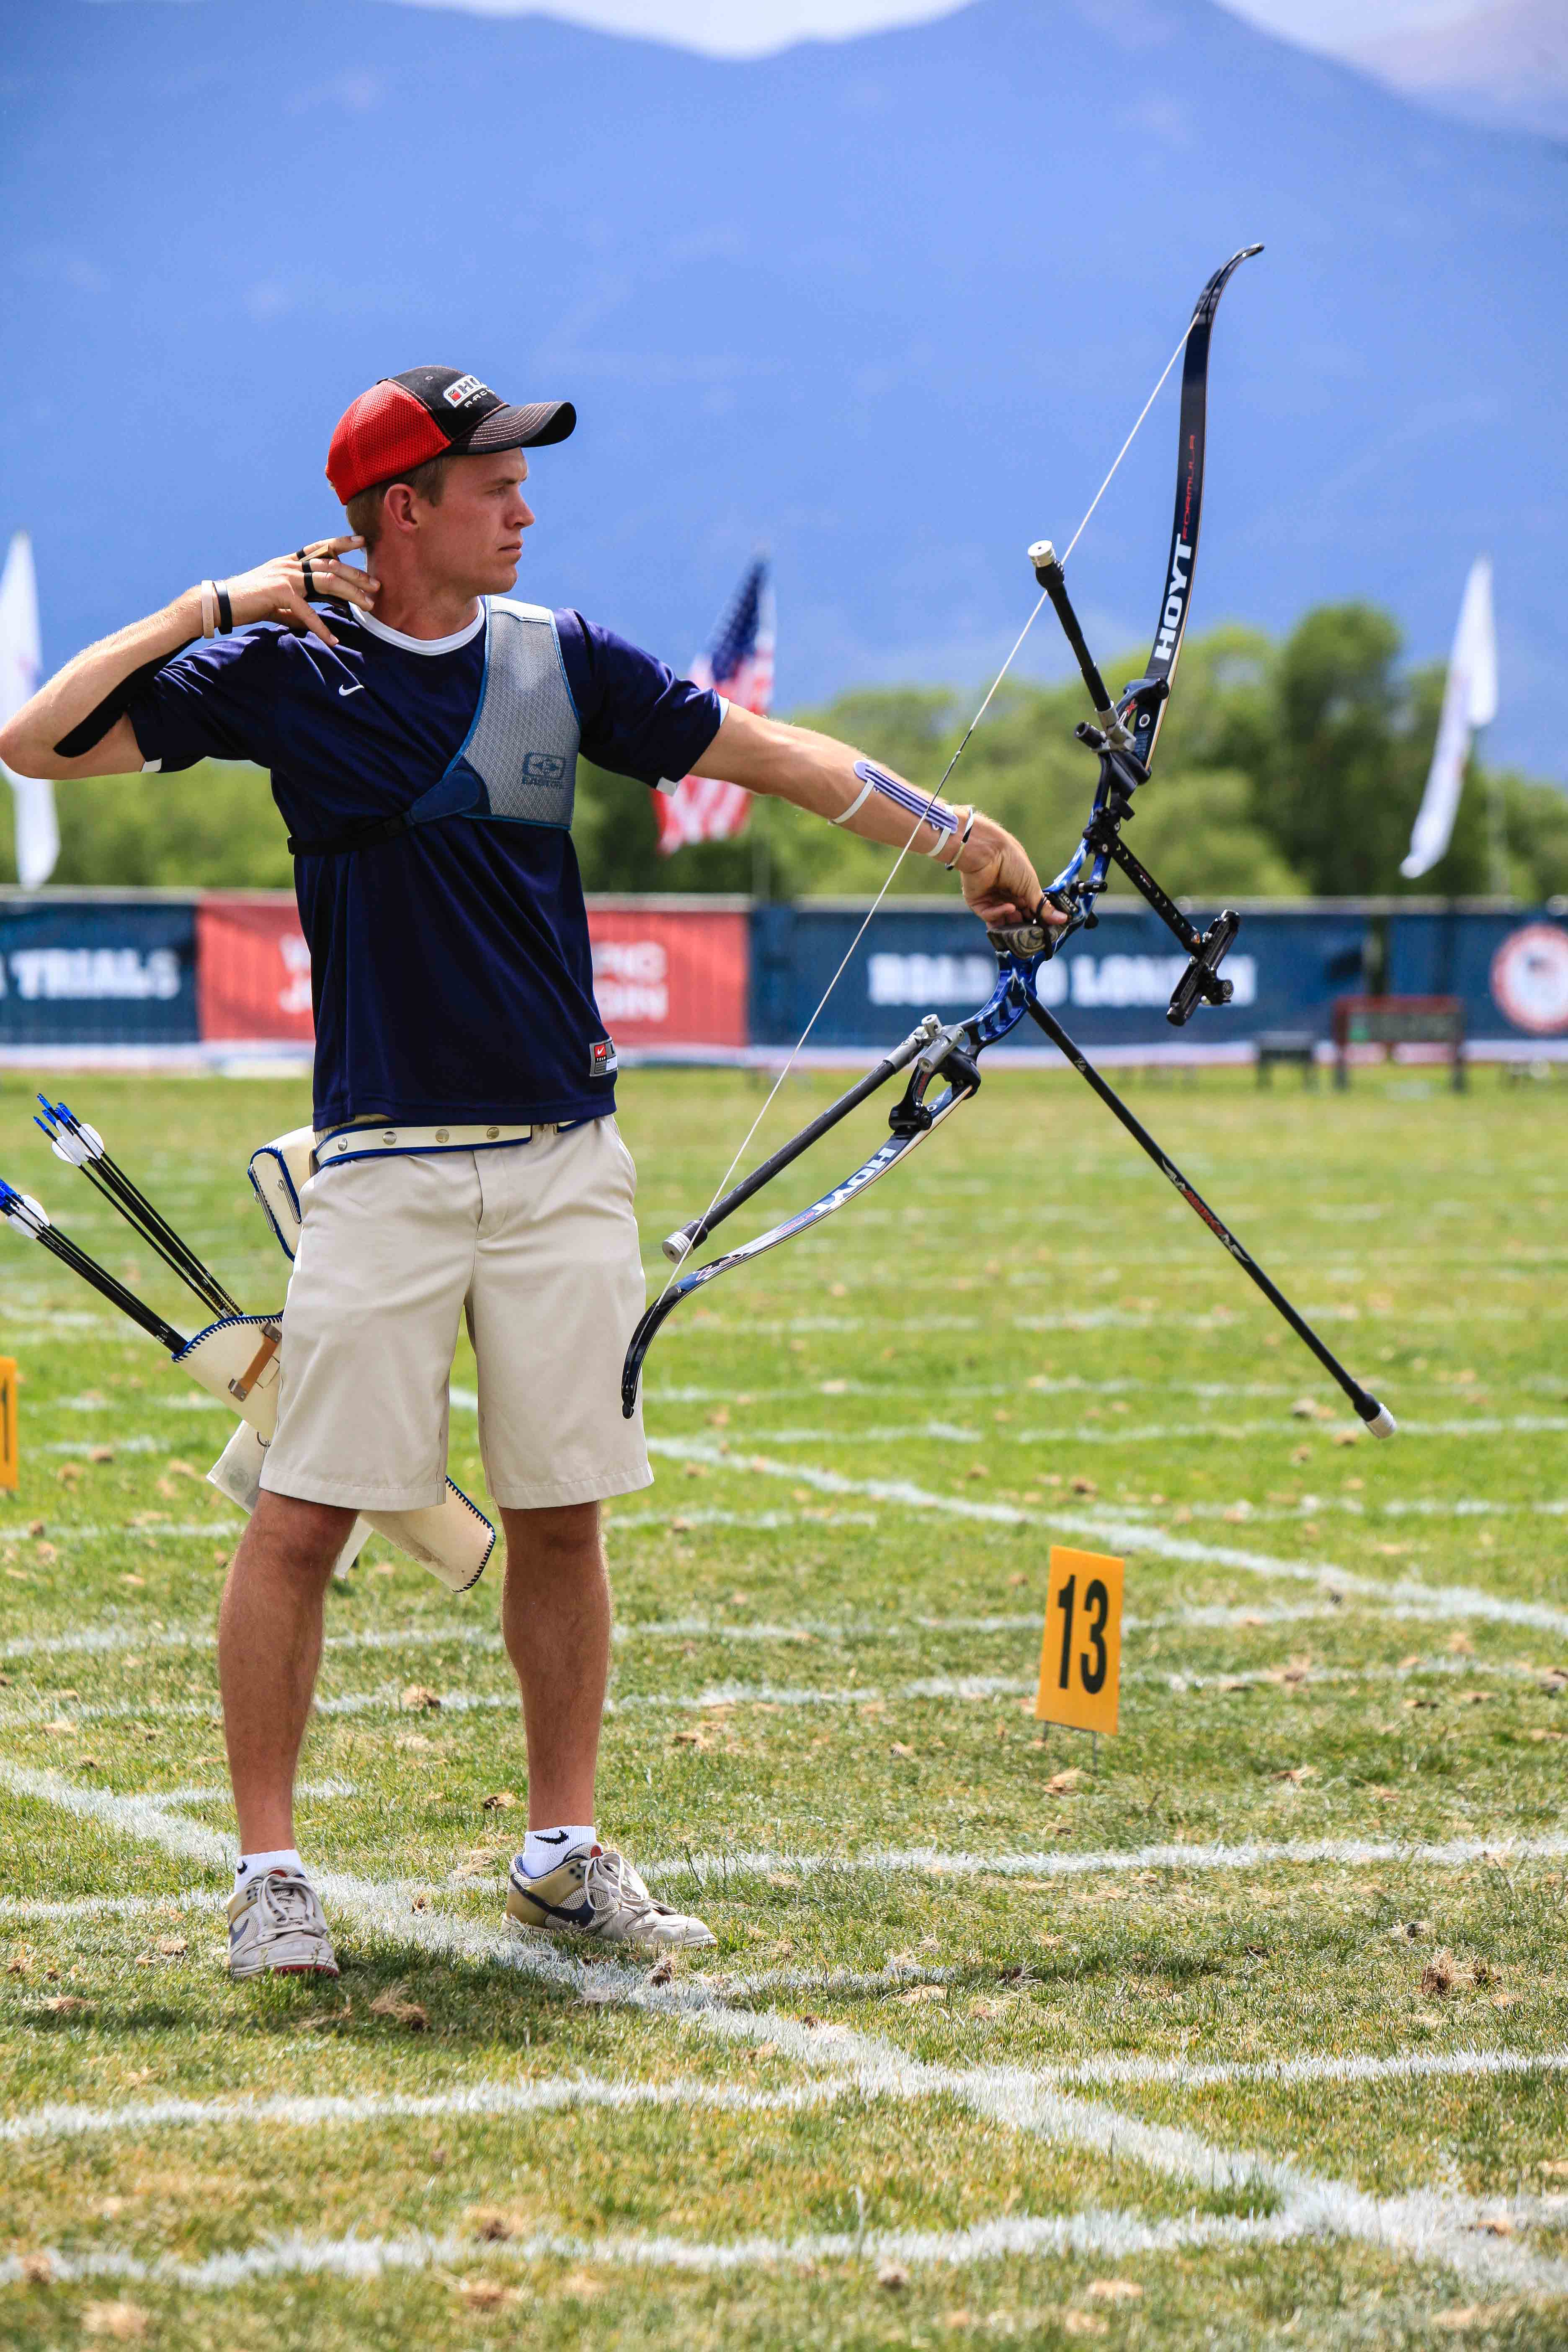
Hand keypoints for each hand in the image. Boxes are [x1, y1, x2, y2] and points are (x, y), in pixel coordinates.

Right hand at [217, 536, 378, 649]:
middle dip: (356, 574)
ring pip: (326, 580)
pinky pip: (307, 612)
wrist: (222, 602)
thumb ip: (297, 606)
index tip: (362, 541)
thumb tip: (311, 621)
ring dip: (350, 594)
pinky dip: (321, 627)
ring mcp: (285, 577)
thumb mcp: (278, 600)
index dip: (341, 543)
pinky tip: (333, 640)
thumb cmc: (249, 601)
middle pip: (331, 565)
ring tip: (368, 607)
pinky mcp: (280, 593)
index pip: (320, 548)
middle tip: (376, 585)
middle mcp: (290, 565)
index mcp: (289, 562)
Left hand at [957, 815, 1065, 930]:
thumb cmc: (1012, 861)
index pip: (1028, 911)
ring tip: (1019, 925)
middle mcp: (1005, 895)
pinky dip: (999, 913)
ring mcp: (991, 899)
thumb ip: (1043, 906)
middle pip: (1014, 918)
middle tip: (1031, 933)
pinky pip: (989, 915)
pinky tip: (1009, 907)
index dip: (1035, 921)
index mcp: (1020, 889)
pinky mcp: (977, 903)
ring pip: (1000, 921)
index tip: (1043, 931)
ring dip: (1010, 924)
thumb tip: (1062, 919)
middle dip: (1022, 926)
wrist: (988, 851)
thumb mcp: (1031, 885)